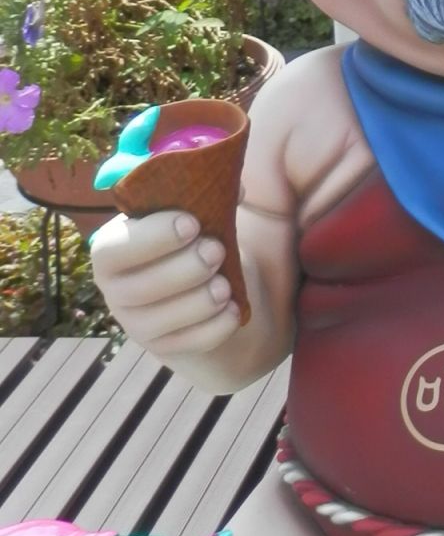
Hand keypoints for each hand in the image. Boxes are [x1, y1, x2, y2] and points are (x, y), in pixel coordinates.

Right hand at [89, 211, 240, 359]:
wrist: (209, 288)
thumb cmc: (197, 240)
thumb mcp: (201, 215)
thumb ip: (209, 198)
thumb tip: (238, 189)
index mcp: (116, 249)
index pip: (113, 249)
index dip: (151, 238)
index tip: (192, 223)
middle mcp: (118, 289)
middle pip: (137, 289)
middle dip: (182, 269)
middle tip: (217, 251)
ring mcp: (138, 322)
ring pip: (158, 321)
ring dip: (198, 301)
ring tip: (225, 285)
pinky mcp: (165, 346)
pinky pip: (186, 344)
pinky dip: (214, 328)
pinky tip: (233, 310)